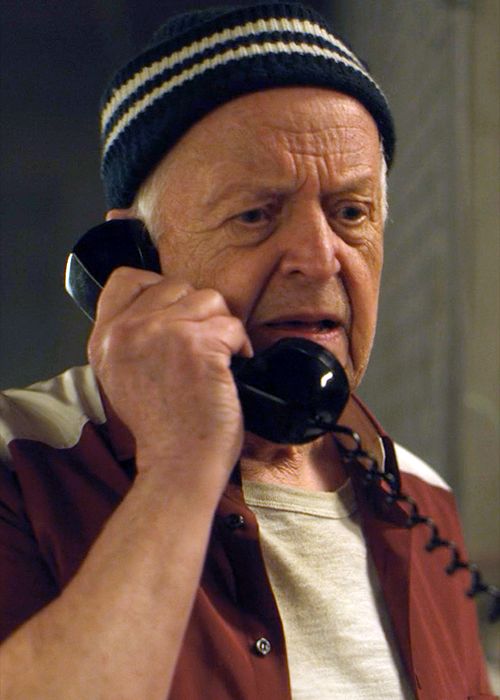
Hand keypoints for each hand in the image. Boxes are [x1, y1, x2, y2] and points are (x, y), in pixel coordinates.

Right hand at [88, 267, 251, 484]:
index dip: (158, 287)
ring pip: (208, 299)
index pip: (126, 279)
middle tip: (202, 343)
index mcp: (105, 338)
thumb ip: (130, 337)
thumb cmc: (160, 427)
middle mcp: (128, 330)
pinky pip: (231, 325)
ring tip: (218, 356)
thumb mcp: (120, 375)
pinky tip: (232, 367)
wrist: (177, 463)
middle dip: (197, 311)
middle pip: (175, 285)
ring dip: (221, 326)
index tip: (176, 312)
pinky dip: (240, 345)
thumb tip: (163, 308)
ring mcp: (163, 333)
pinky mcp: (198, 344)